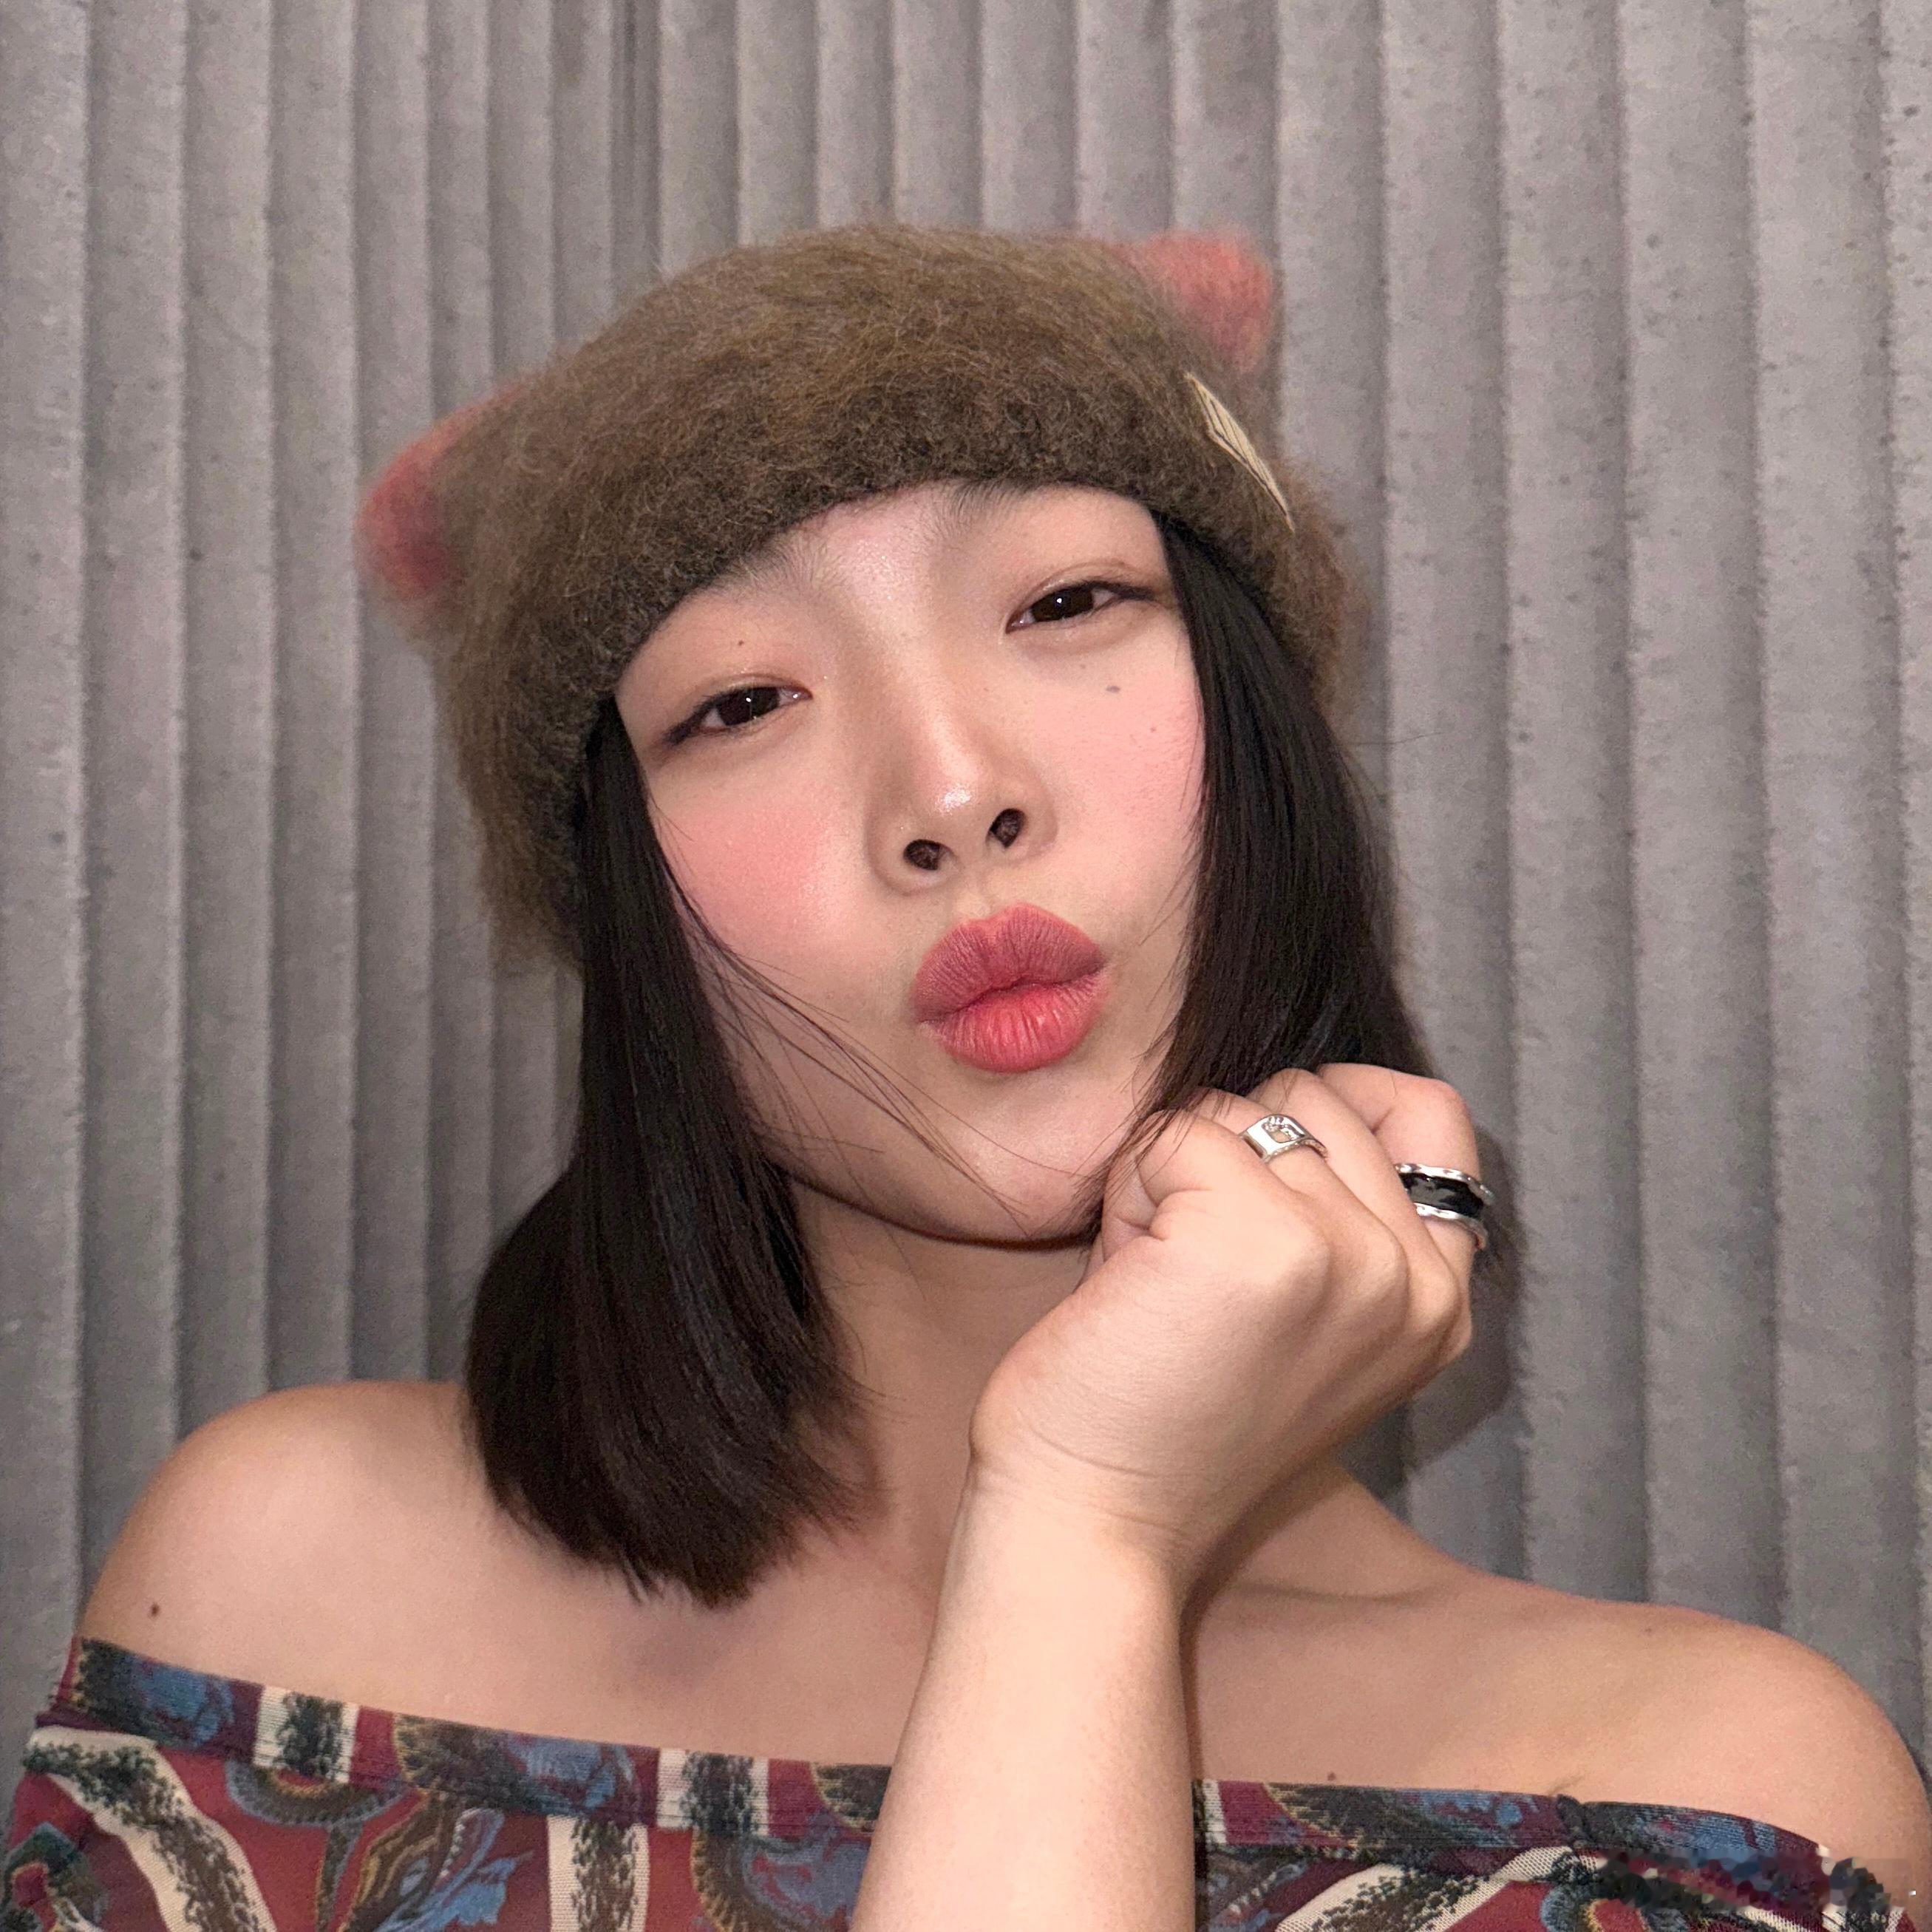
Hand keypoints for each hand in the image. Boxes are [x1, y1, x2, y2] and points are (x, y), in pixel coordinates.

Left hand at [965, 1065, 1480, 1599]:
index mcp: (1438, 1303)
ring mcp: (1349, 1258)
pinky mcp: (1262, 1242)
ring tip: (1158, 1284)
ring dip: (1169, 1179)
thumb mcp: (1297, 1312)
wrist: (1092, 1522)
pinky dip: (1128, 1192)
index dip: (1331, 1106)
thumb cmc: (1161, 1409)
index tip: (1258, 1175)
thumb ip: (1338, 1217)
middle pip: (1312, 1097)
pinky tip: (1126, 1282)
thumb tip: (1307, 1096)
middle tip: (1190, 1271)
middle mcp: (1414, 1281)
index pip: (1430, 1112)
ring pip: (1236, 1110)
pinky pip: (1175, 1134)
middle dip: (1227, 1155)